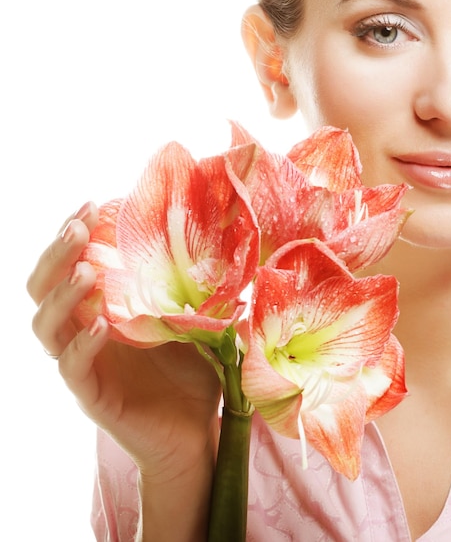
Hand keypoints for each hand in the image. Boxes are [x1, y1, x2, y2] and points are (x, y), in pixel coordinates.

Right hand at [27, 203, 220, 536]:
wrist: (197, 432)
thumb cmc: (196, 374)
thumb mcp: (197, 322)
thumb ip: (195, 290)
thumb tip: (219, 244)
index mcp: (106, 311)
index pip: (71, 267)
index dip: (72, 236)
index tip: (93, 204)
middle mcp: (86, 333)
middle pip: (44, 289)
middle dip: (56, 254)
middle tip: (78, 226)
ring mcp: (86, 365)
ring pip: (46, 327)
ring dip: (61, 294)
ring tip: (84, 269)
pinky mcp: (93, 395)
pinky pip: (73, 368)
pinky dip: (81, 345)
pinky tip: (101, 327)